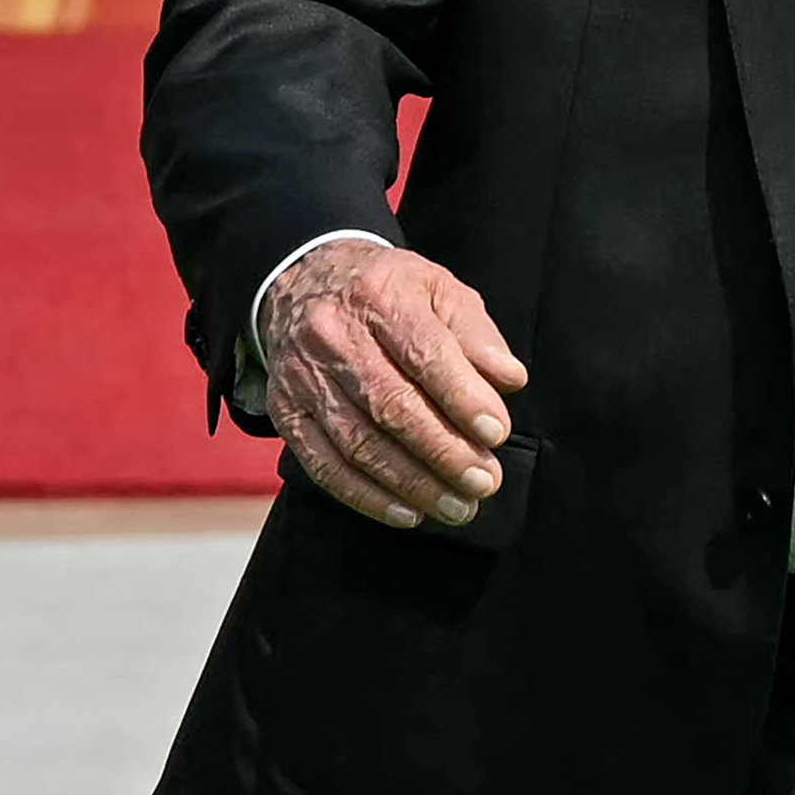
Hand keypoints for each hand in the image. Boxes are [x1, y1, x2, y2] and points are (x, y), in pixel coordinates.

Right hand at [258, 239, 527, 530]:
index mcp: (380, 297)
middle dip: (443, 451)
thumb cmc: (388, 290)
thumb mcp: (439, 289)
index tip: (496, 433)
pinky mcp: (285, 413)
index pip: (424, 353)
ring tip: (457, 506)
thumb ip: (477, 334)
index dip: (462, 397)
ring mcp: (303, 378)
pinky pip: (323, 464)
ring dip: (411, 483)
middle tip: (485, 482)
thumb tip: (510, 380)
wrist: (303, 282)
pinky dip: (365, 495)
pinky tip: (406, 513)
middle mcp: (333, 337)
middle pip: (389, 405)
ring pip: (357, 443)